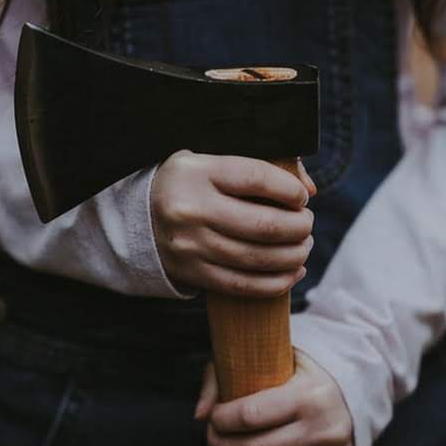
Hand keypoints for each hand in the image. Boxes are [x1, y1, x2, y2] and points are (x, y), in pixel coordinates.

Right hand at [151, 150, 316, 297]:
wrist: (137, 216)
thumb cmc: (192, 183)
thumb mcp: (214, 160)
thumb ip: (263, 165)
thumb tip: (308, 189)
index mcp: (197, 173)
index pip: (256, 179)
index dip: (289, 190)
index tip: (301, 197)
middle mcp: (191, 209)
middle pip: (262, 225)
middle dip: (299, 228)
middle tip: (306, 224)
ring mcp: (190, 245)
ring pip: (257, 258)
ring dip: (293, 256)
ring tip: (303, 247)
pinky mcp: (191, 273)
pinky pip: (242, 285)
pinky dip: (275, 283)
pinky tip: (292, 273)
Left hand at [193, 349, 356, 445]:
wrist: (351, 387)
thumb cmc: (300, 374)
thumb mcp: (268, 359)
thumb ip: (224, 376)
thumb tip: (199, 415)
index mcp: (308, 394)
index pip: (250, 415)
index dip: (220, 421)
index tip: (213, 418)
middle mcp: (325, 428)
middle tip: (211, 441)